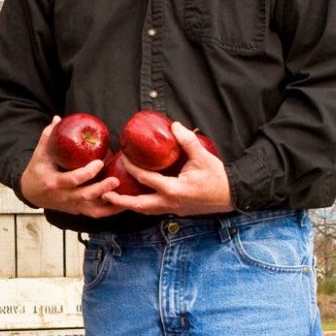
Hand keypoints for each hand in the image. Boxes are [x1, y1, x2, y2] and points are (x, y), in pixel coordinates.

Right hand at [20, 117, 124, 216]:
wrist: (31, 192)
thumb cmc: (38, 169)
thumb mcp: (40, 153)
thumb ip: (49, 136)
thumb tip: (58, 118)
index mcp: (54, 182)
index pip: (72, 179)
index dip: (87, 173)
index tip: (99, 162)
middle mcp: (63, 197)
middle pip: (85, 196)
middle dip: (101, 189)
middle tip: (116, 180)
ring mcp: (72, 206)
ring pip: (93, 210)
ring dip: (110, 204)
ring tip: (126, 195)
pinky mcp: (78, 210)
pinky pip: (96, 213)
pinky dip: (110, 210)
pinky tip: (123, 203)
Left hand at [107, 123, 233, 215]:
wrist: (231, 195)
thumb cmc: (217, 177)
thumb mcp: (202, 157)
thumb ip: (187, 141)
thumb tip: (174, 126)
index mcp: (174, 189)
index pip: (146, 178)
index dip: (132, 167)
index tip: (123, 157)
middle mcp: (169, 202)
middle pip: (138, 204)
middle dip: (120, 200)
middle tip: (104, 192)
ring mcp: (172, 209)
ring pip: (145, 210)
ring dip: (129, 204)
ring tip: (114, 198)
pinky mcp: (176, 210)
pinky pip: (154, 210)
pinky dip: (142, 205)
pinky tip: (136, 198)